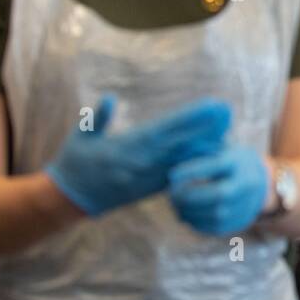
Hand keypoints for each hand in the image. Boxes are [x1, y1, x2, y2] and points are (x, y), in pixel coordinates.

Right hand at [46, 95, 230, 216]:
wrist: (72, 200)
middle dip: (206, 127)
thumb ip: (97, 118)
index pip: (166, 130)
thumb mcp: (81, 137)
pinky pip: (179, 172)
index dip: (190, 118)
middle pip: (182, 142)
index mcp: (129, 147)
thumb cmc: (74, 163)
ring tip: (227, 127)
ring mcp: (150, 177)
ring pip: (184, 158)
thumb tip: (111, 98)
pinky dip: (196, 161)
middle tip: (227, 111)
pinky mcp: (152, 187)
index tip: (209, 106)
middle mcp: (144, 163)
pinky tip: (213, 151)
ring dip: (206, 143)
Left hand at [168, 144, 270, 235]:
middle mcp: (249, 183)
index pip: (218, 165)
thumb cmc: (228, 163)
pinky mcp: (241, 221)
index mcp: (240, 162)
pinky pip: (216, 227)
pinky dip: (197, 223)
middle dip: (191, 196)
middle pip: (220, 193)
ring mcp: (248, 204)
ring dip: (191, 212)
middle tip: (171, 195)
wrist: (259, 180)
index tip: (171, 175)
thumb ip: (199, 156)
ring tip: (176, 206)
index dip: (193, 171)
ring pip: (218, 214)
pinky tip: (185, 215)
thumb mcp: (218, 151)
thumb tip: (174, 176)